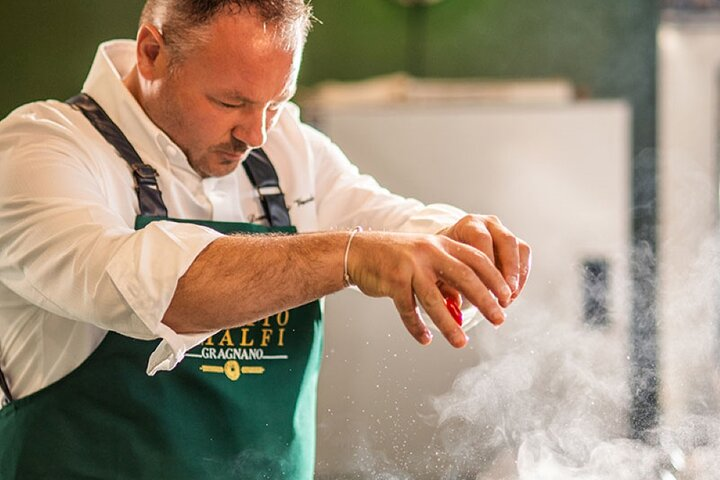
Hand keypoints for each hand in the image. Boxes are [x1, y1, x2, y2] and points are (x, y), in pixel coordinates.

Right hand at [347, 230, 519, 348]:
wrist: (359, 252)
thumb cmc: (396, 258)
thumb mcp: (425, 257)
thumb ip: (446, 274)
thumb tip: (465, 304)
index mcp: (442, 244)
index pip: (477, 259)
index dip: (495, 278)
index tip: (508, 297)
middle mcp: (429, 252)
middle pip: (465, 277)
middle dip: (485, 301)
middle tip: (499, 319)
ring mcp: (410, 266)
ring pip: (435, 300)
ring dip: (450, 325)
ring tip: (461, 342)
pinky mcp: (393, 280)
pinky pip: (408, 309)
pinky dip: (416, 327)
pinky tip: (425, 339)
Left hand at [437, 215, 530, 305]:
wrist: (452, 249)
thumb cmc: (446, 259)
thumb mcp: (442, 265)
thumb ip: (447, 280)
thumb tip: (455, 304)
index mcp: (468, 225)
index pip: (481, 239)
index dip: (487, 265)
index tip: (486, 289)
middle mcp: (488, 224)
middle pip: (506, 241)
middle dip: (508, 270)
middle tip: (505, 295)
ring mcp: (503, 231)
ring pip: (519, 248)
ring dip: (517, 275)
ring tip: (509, 297)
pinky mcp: (514, 242)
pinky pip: (525, 255)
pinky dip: (522, 275)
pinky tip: (513, 293)